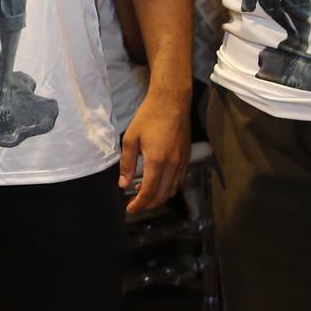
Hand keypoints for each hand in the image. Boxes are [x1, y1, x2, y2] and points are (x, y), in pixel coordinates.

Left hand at [120, 89, 190, 213]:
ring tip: (142, 193)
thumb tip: (123, 184)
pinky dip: (168, 187)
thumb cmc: (148, 117)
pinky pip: (179, 180)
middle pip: (162, 195)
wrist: (172, 101)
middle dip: (148, 204)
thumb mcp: (131, 138)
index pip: (149, 192)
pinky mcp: (187, 157)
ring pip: (172, 189)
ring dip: (158, 196)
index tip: (130, 208)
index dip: (139, 204)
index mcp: (157, 161)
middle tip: (135, 204)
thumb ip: (127, 164)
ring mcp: (182, 162)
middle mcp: (173, 165)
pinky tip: (157, 181)